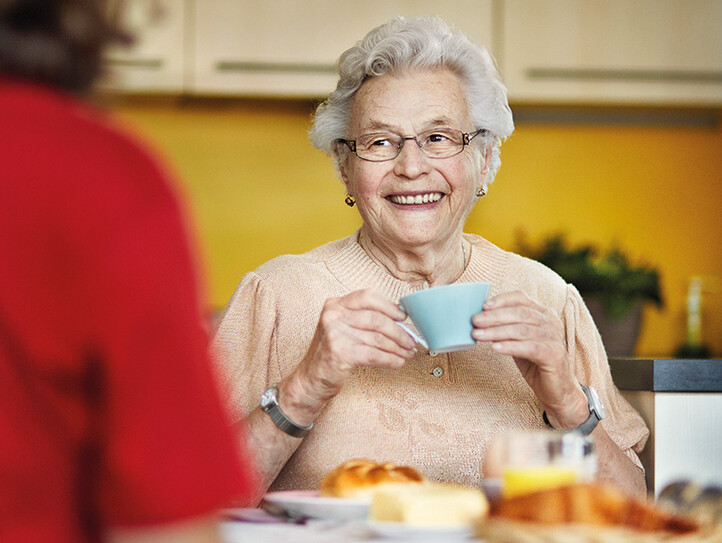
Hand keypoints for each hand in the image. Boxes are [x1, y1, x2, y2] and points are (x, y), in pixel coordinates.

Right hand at [286, 289, 415, 416]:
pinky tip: (398, 362)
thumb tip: (399, 320)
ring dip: (397, 348)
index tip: (404, 317)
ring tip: (408, 353)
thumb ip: (364, 319)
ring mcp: (334, 333)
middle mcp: (332, 315)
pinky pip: (373, 354)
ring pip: (377, 338)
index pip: (367, 297)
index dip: (389, 306)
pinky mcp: (339, 352)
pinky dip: (390, 359)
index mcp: (335, 304)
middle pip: (376, 319)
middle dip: (399, 332)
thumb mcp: (343, 328)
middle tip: (411, 341)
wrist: (311, 379)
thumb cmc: (331, 353)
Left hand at [471, 291, 587, 428]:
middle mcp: (551, 322)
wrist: (557, 389)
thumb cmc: (535, 362)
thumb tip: (480, 319)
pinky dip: (510, 346)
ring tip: (478, 335)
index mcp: (543, 313)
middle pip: (519, 313)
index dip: (501, 300)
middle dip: (494, 316)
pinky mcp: (554, 354)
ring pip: (522, 330)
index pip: (521, 298)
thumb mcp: (518, 340)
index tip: (483, 306)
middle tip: (475, 321)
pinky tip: (495, 348)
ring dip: (497, 331)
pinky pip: (529, 348)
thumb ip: (506, 328)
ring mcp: (554, 338)